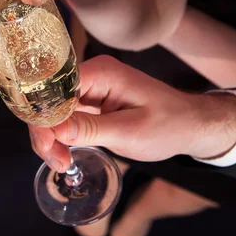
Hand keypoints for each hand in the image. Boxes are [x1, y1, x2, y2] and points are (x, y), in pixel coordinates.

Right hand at [29, 56, 235, 171]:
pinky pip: (63, 118)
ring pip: (52, 111)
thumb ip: (91, 129)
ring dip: (50, 138)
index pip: (55, 89)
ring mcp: (89, 89)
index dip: (44, 117)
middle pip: (48, 100)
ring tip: (61, 163)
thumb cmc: (169, 125)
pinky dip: (59, 138)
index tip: (48, 146)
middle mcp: (91, 75)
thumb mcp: (131, 132)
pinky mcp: (89, 103)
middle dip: (45, 132)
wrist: (191, 125)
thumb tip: (55, 130)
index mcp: (101, 72)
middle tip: (56, 161)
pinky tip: (63, 155)